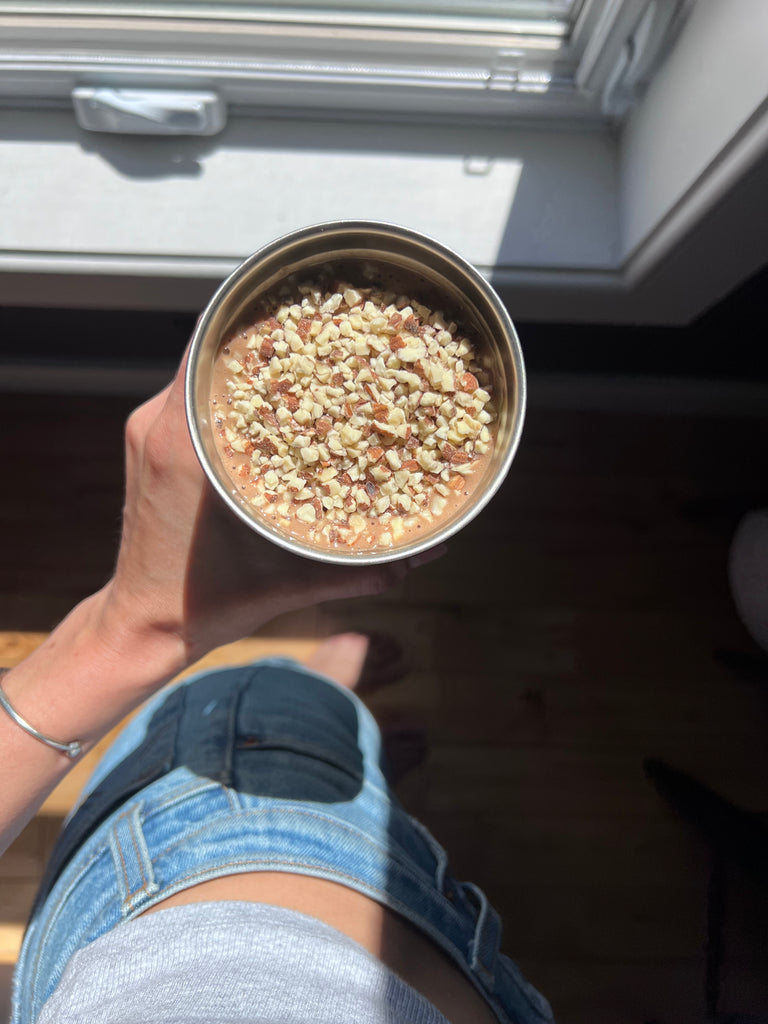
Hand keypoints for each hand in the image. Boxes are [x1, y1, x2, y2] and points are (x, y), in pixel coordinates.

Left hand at [100, 347, 437, 670]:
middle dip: (266, 333)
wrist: (143, 626)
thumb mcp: (294, 585)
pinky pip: (188, 394)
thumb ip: (365, 570)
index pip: (215, 345)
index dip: (263, 317)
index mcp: (187, 445)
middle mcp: (160, 426)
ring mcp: (147, 430)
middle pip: (211, 346)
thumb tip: (428, 553)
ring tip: (301, 356)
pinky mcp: (146, 444)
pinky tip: (270, 398)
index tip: (308, 303)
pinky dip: (226, 387)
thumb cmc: (207, 605)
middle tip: (320, 329)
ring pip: (198, 367)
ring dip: (247, 359)